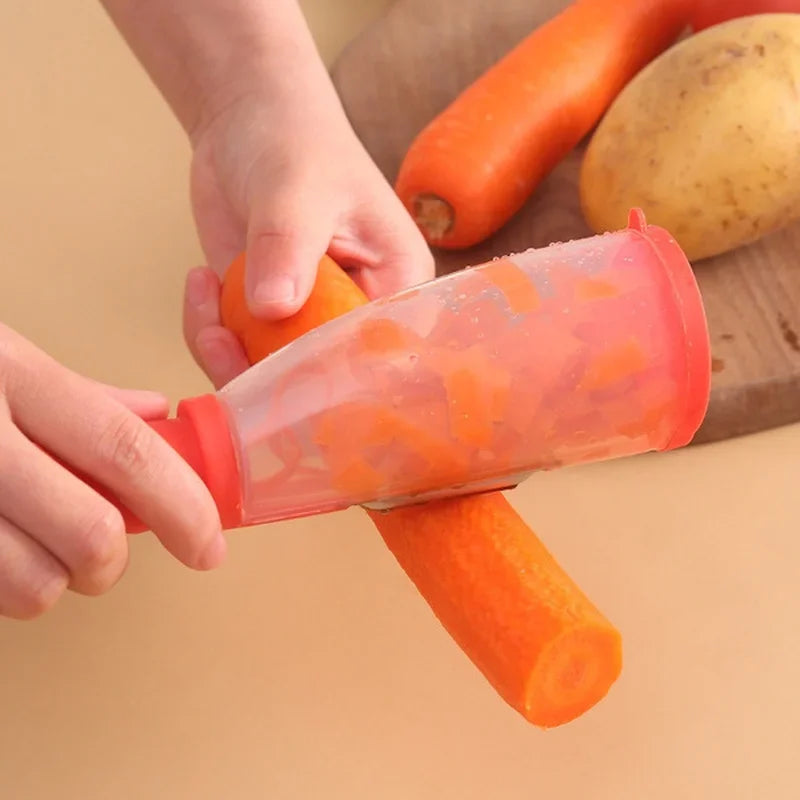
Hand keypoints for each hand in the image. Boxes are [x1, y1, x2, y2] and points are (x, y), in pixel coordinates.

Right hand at [0, 324, 225, 619]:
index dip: (183, 505)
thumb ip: (81, 396)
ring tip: (31, 547)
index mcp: (9, 374)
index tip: (209, 545)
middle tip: (103, 553)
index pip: (125, 450)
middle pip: (89, 533)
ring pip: (30, 586)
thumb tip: (155, 412)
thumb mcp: (1, 358)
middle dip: (111, 561)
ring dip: (49, 582)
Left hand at [98, 0, 432, 387]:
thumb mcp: (296, 189)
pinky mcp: (267, 320)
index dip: (331, 378)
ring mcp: (308, 321)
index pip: (376, 354)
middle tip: (217, 336)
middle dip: (264, 373)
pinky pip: (237, 355)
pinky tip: (200, 282)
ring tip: (204, 291)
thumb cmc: (296, 142)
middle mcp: (357, 315)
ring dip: (226, 353)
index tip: (277, 370)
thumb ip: (287, 247)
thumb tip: (273, 308)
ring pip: (272, 378)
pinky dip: (208, 333)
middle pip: (323, 381)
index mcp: (394, 288)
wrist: (250, 124)